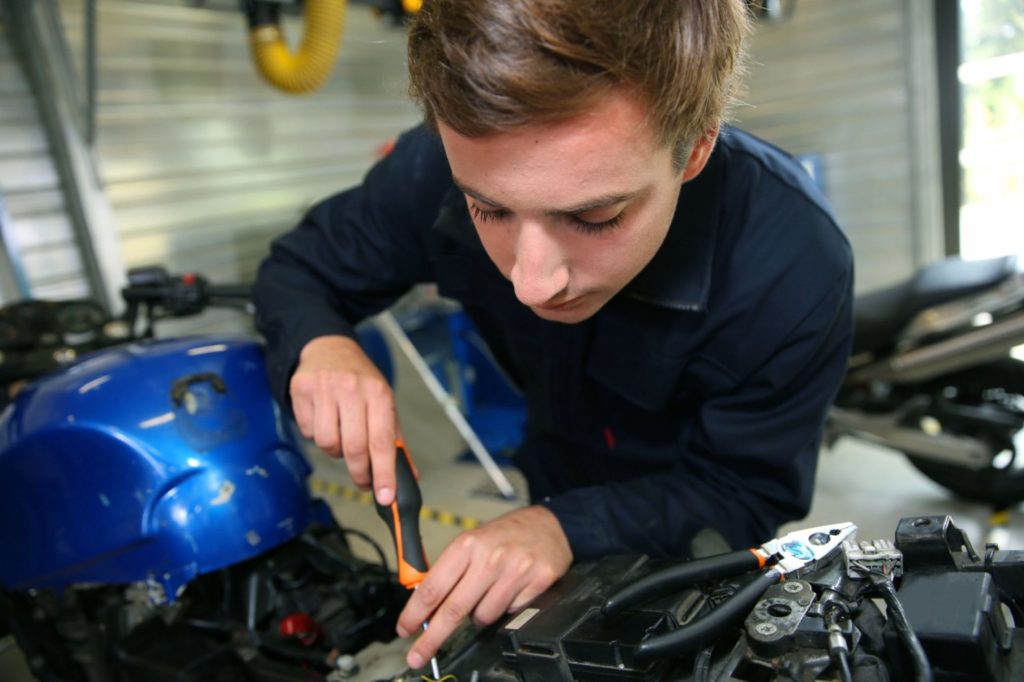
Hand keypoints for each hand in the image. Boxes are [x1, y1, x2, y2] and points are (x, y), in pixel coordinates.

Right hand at [289, 334, 397, 504]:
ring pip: (327, 443)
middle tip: (364, 481)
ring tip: (341, 434)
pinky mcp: (301, 390)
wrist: (330, 348)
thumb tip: (408, 476)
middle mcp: (352, 388)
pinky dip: (316, 435)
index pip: (382, 441)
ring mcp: (324, 388)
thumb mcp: (384, 403)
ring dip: (336, 451)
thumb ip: (395, 441)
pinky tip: (324, 419)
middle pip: (354, 448)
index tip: (385, 497)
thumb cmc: (361, 382)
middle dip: (360, 472)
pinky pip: (308, 432)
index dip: (384, 473)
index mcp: (378, 393)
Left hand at [396, 505, 572, 668]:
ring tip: (487, 595)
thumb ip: (450, 570)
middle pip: (453, 609)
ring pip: (483, 617)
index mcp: (468, 544)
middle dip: (432, 637)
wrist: (549, 524)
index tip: (405, 628)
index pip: (433, 587)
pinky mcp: (537, 583)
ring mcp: (515, 571)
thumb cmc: (507, 534)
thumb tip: (425, 604)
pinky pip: (509, 614)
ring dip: (479, 615)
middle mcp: (490, 557)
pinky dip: (505, 610)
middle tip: (418, 654)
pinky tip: (509, 591)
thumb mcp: (472, 541)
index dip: (414, 613)